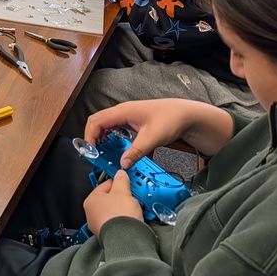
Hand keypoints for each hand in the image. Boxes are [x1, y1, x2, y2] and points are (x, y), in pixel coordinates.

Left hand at [83, 170, 142, 236]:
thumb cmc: (119, 217)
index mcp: (91, 201)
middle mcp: (92, 214)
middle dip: (122, 196)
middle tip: (131, 195)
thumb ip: (121, 180)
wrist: (126, 240)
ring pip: (114, 211)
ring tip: (133, 207)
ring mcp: (100, 225)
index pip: (105, 185)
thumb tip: (120, 175)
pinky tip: (132, 218)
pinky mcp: (110, 234)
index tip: (125, 182)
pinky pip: (118, 222)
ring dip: (124, 208)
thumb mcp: (122, 192)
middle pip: (110, 199)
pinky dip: (125, 219)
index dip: (117, 182)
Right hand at [84, 99, 227, 166]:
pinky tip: (117, 147)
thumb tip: (122, 164)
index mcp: (122, 112)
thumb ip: (136, 152)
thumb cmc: (170, 120)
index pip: (96, 121)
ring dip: (101, 137)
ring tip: (104, 152)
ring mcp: (127, 114)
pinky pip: (115, 126)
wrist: (186, 114)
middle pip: (97, 121)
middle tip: (94, 154)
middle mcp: (122, 111)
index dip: (90, 136)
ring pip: (105, 124)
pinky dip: (111, 136)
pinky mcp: (132, 120)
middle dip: (92, 136)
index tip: (91, 152)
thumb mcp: (152, 138)